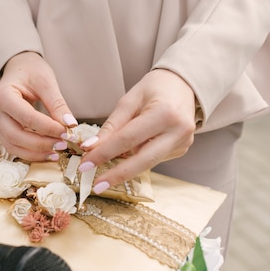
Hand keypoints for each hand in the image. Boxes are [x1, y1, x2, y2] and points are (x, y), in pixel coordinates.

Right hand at [0, 51, 76, 160]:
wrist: (18, 68)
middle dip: (41, 144)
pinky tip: (48, 152)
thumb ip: (57, 104)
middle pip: (16, 136)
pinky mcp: (2, 130)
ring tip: (58, 151)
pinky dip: (31, 153)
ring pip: (13, 146)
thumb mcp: (46, 82)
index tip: (67, 132)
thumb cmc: (31, 71)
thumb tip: (70, 125)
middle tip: (64, 144)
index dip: (48, 128)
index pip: (26, 118)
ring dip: (36, 153)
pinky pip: (15, 146)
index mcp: (2, 95)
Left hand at [78, 69, 196, 192]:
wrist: (184, 84)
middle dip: (117, 174)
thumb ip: (112, 126)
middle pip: (143, 160)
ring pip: (147, 162)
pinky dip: (138, 156)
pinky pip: (153, 158)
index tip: (86, 164)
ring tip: (106, 165)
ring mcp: (183, 143)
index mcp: (164, 114)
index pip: (128, 139)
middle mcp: (178, 131)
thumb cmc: (155, 88)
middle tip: (97, 185)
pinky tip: (132, 149)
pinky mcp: (181, 149)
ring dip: (125, 165)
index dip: (104, 153)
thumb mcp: (129, 100)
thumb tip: (91, 148)